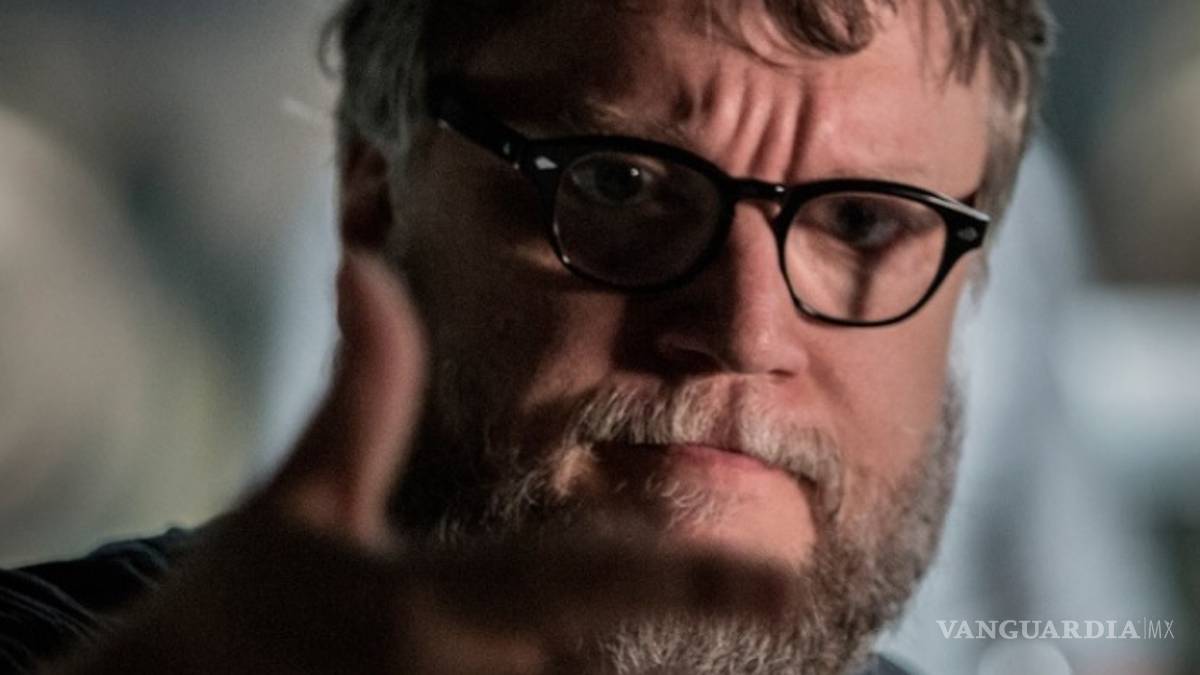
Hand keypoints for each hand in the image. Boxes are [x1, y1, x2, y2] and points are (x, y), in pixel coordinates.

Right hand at [58, 252, 788, 674]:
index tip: (777, 577)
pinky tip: (617, 659)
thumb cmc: (235, 606)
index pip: (585, 581)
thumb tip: (366, 268)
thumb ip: (360, 393)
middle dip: (686, 633)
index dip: (688, 578)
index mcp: (435, 603)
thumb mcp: (296, 500)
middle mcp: (465, 673)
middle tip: (772, 602)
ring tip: (727, 639)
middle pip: (609, 658)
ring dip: (637, 663)